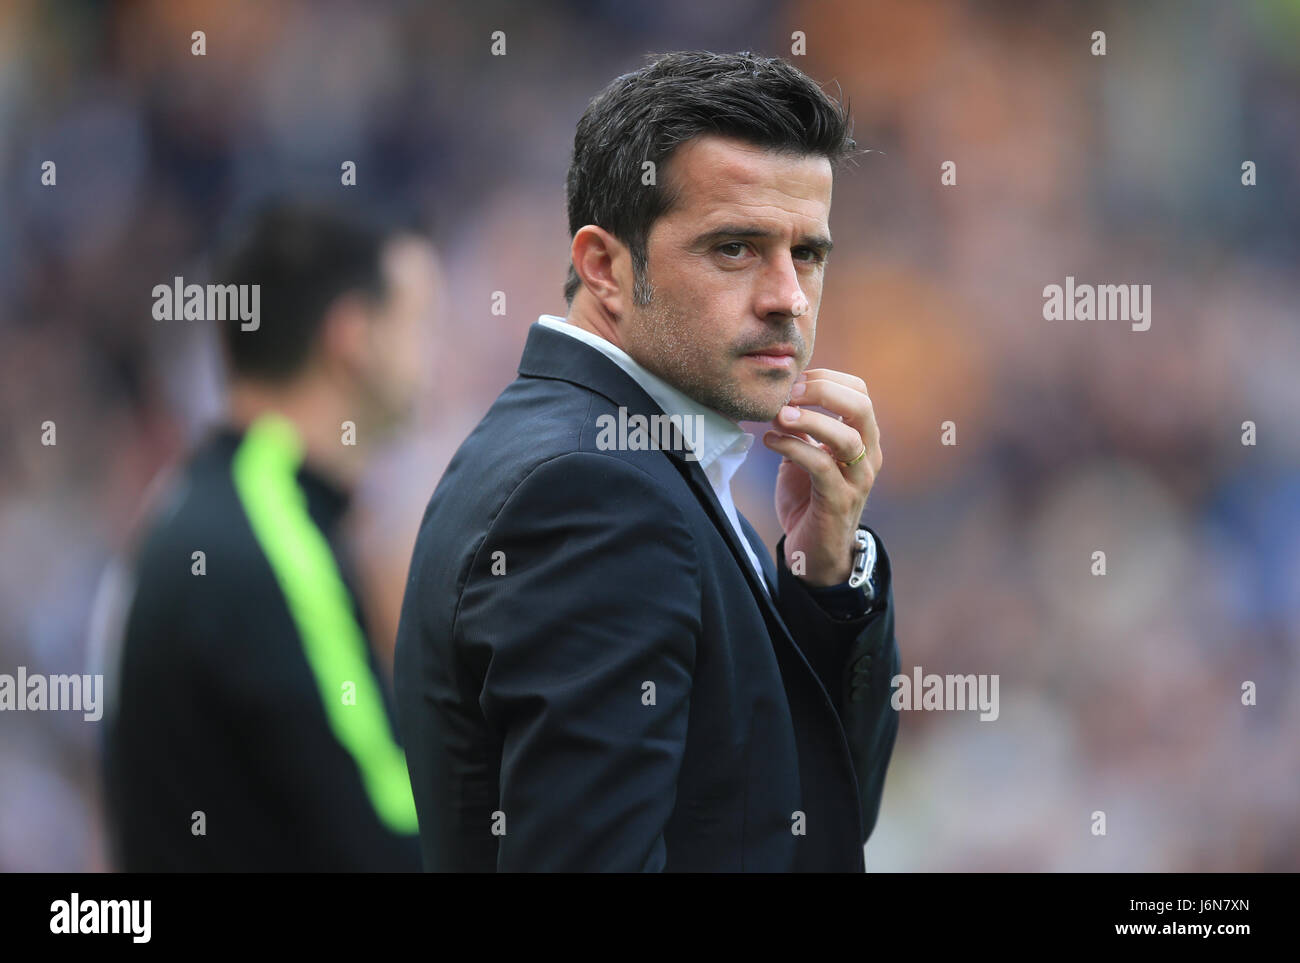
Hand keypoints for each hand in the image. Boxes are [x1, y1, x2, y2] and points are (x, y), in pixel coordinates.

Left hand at [762, 368, 881, 585]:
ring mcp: (858, 480)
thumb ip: (800, 428)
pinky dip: (793, 448)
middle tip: (788, 392)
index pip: (859, 392)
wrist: (815, 553)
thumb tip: (778, 396)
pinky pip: (821, 466)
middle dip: (822, 391)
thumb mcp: (806, 455)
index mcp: (863, 439)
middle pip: (861, 406)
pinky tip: (769, 441)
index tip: (793, 380)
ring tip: (777, 415)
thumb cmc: (809, 499)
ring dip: (809, 420)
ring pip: (846, 437)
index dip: (827, 378)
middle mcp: (868, 456)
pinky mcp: (839, 501)